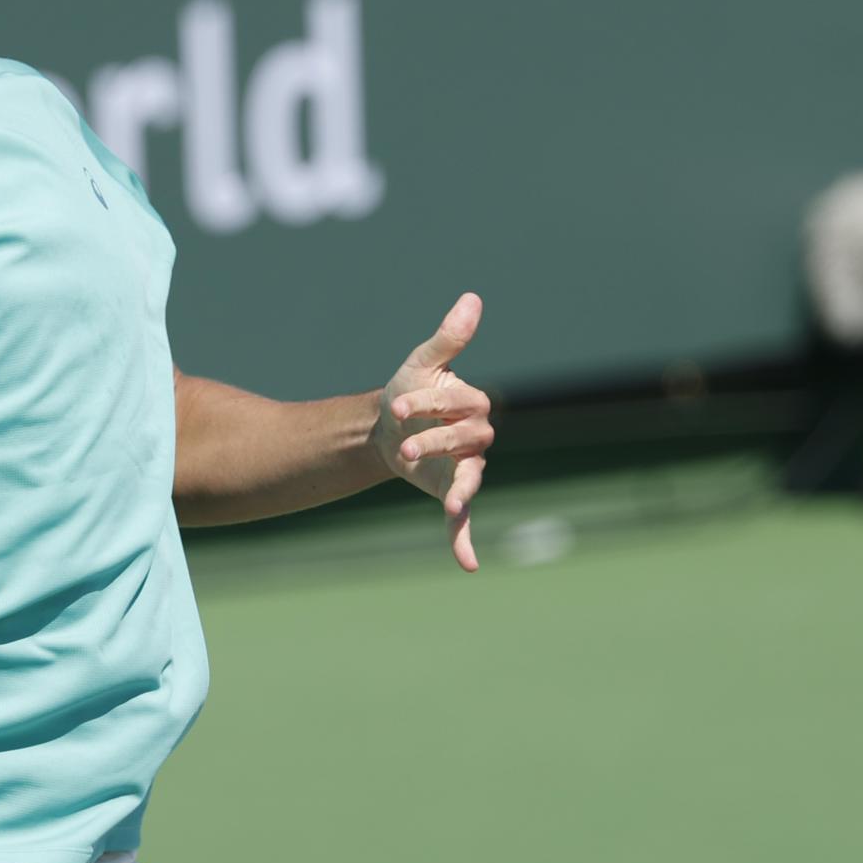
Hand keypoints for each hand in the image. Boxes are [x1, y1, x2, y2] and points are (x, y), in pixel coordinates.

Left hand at [370, 293, 493, 572]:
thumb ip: (448, 338)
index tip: (398, 402)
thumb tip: (472, 298)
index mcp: (471, 404)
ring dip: (459, 490)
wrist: (386, 426)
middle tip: (404, 446)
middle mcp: (476, 438)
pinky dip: (464, 541)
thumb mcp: (422, 362)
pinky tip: (467, 564)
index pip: (461, 405)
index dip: (431, 403)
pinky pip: (463, 520)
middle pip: (466, 442)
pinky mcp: (451, 492)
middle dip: (435, 441)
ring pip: (469, 479)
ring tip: (451, 502)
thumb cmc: (409, 389)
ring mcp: (465, 468)